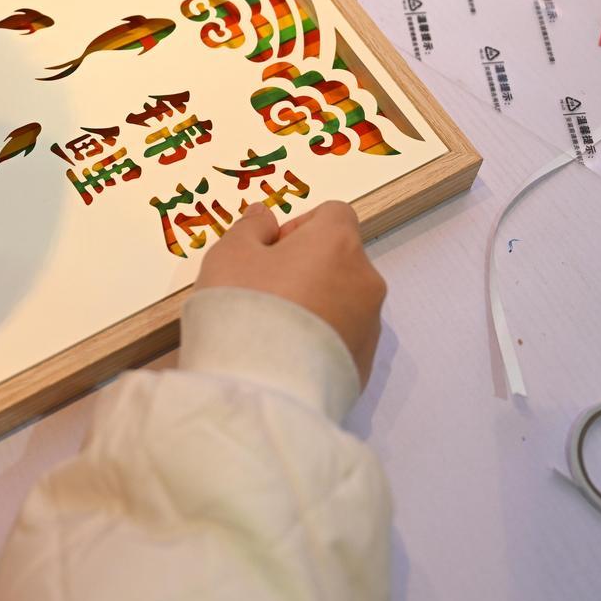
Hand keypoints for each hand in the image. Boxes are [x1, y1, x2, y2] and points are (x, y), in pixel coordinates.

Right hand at [195, 201, 385, 385]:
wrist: (263, 386)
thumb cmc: (246, 306)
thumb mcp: (231, 254)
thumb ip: (250, 227)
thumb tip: (264, 216)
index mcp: (338, 242)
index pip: (333, 213)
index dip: (300, 226)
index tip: (270, 251)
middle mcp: (365, 279)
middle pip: (339, 258)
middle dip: (308, 267)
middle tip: (266, 290)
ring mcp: (369, 324)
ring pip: (344, 300)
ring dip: (317, 303)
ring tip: (275, 329)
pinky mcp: (364, 363)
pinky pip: (343, 338)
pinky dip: (321, 338)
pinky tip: (288, 355)